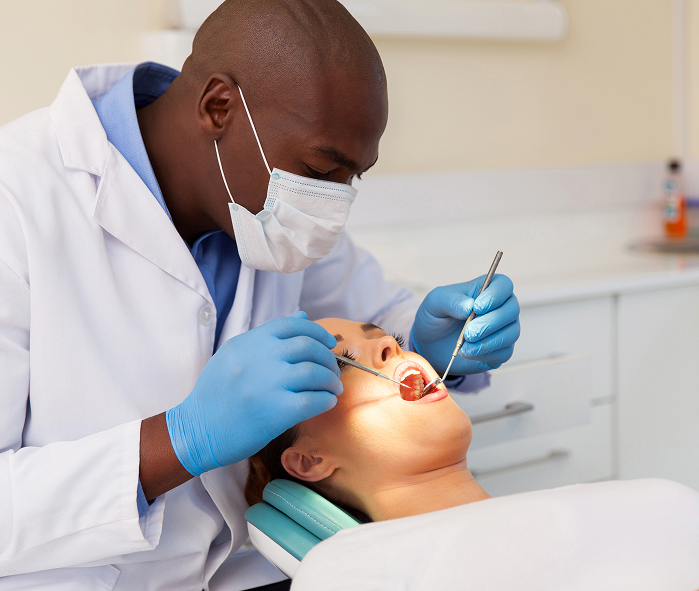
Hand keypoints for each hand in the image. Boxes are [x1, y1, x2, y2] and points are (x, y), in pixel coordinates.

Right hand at [166, 311, 341, 475]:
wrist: (196, 430)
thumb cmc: (217, 394)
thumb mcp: (234, 355)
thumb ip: (268, 336)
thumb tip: (303, 315)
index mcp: (248, 343)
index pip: (291, 325)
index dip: (316, 332)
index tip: (328, 343)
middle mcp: (258, 359)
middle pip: (308, 347)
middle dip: (327, 357)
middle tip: (332, 369)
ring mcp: (267, 385)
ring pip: (315, 373)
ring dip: (330, 380)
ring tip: (333, 387)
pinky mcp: (275, 412)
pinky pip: (313, 401)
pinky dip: (326, 400)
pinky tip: (326, 402)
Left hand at [411, 275, 519, 375]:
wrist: (430, 343)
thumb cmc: (436, 316)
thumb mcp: (435, 303)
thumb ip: (451, 301)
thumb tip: (469, 306)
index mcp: (486, 289)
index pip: (503, 285)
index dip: (495, 295)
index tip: (478, 307)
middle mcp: (500, 307)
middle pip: (511, 310)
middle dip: (490, 323)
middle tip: (469, 332)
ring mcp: (502, 329)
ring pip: (511, 333)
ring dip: (489, 341)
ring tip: (465, 346)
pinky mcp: (500, 350)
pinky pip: (505, 352)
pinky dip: (486, 354)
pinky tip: (469, 352)